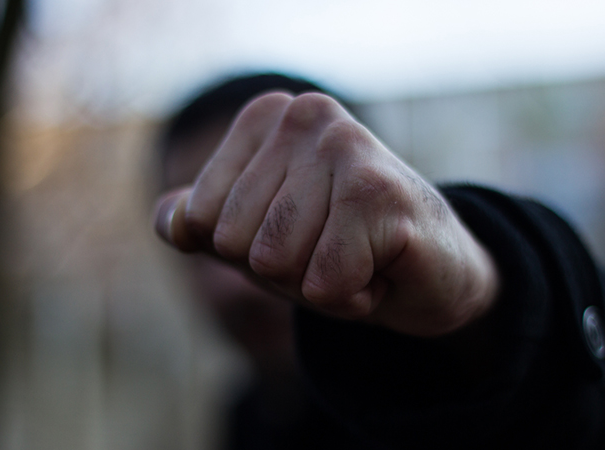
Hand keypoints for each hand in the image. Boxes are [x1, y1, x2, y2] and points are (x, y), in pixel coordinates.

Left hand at [154, 92, 498, 335]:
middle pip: (237, 242)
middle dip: (284, 272)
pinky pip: (323, 285)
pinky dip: (352, 298)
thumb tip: (172, 221)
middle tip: (334, 250)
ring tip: (357, 256)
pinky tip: (382, 268)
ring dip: (318, 285)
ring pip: (275, 263)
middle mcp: (305, 116)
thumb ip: (204, 223)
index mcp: (268, 116)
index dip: (245, 253)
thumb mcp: (259, 235)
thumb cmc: (340, 248)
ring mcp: (346, 148)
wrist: (433, 271)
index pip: (199, 219)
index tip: (300, 237)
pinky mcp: (381, 195)